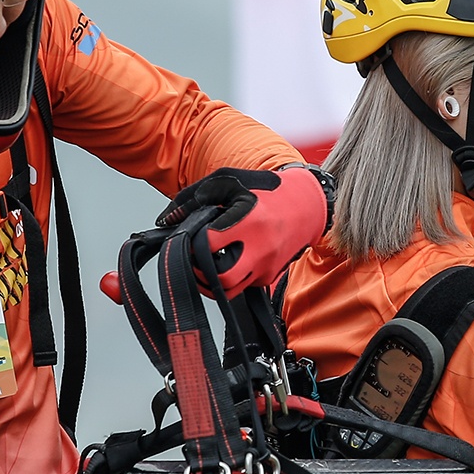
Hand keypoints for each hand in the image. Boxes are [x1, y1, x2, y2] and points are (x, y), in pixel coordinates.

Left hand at [156, 165, 327, 294]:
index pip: (209, 244)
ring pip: (230, 290)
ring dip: (211, 281)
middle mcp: (260, 248)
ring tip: (205, 264)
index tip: (190, 237)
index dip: (193, 243)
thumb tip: (166, 220)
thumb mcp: (228, 182)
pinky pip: (242, 287)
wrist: (307, 204)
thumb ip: (193, 198)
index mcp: (249, 221)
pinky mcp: (270, 277)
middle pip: (220, 278)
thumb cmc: (264, 190)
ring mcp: (266, 266)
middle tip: (194, 259)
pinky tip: (227, 261)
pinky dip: (229, 279)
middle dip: (200, 272)